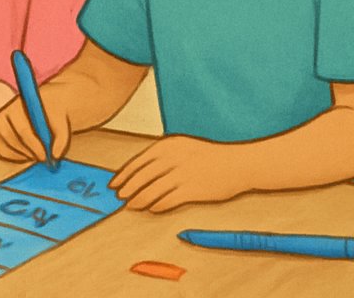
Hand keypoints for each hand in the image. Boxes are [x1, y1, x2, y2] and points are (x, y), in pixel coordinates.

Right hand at [0, 89, 72, 163]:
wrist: (45, 108)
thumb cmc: (52, 115)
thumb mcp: (61, 123)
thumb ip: (61, 139)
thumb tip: (55, 156)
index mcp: (17, 107)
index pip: (23, 130)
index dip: (34, 146)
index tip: (45, 157)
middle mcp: (3, 116)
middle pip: (11, 140)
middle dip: (28, 152)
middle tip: (43, 160)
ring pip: (6, 148)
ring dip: (24, 155)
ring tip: (39, 155)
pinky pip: (3, 152)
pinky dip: (17, 158)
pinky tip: (30, 155)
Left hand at [110, 136, 247, 211]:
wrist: (238, 164)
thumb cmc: (209, 156)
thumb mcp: (183, 147)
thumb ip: (162, 156)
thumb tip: (139, 172)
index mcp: (168, 145)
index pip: (138, 161)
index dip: (124, 174)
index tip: (115, 183)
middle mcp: (172, 158)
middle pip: (142, 177)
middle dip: (128, 188)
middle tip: (120, 197)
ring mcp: (182, 174)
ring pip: (153, 190)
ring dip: (140, 200)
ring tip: (133, 206)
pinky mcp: (193, 190)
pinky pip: (169, 200)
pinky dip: (158, 205)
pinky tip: (153, 209)